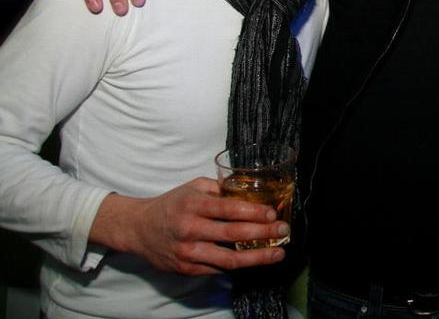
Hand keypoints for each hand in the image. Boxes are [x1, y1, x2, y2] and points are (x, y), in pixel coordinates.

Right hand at [90, 178, 286, 274]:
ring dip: (257, 258)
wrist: (138, 228)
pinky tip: (255, 261)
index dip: (254, 212)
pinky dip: (238, 266)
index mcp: (193, 205)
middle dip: (263, 234)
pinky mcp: (186, 269)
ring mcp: (188, 252)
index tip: (273, 214)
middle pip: (233, 235)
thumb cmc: (172, 204)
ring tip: (277, 253)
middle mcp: (190, 229)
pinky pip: (218, 269)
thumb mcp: (193, 187)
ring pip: (228, 259)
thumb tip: (251, 191)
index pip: (229, 209)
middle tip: (283, 232)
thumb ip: (220, 189)